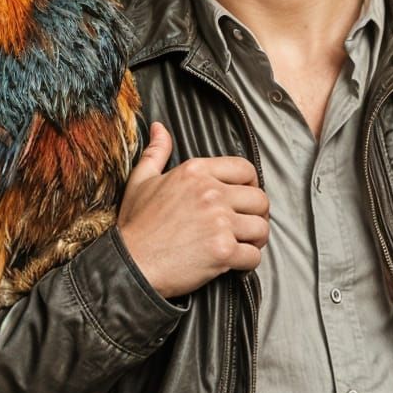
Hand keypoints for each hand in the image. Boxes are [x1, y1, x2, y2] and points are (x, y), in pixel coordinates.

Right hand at [117, 121, 269, 300]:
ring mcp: (219, 222)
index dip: (251, 185)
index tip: (244, 200)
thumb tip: (159, 128)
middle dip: (257, 215)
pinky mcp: (223, 250)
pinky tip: (234, 263)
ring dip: (255, 240)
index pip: (245, 169)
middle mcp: (211, 193)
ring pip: (261, 228)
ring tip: (242, 244)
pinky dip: (248, 262)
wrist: (130, 265)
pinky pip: (254, 256)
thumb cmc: (136, 226)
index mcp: (196, 172)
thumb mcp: (141, 181)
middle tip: (246, 226)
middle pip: (260, 199)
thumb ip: (156, 152)